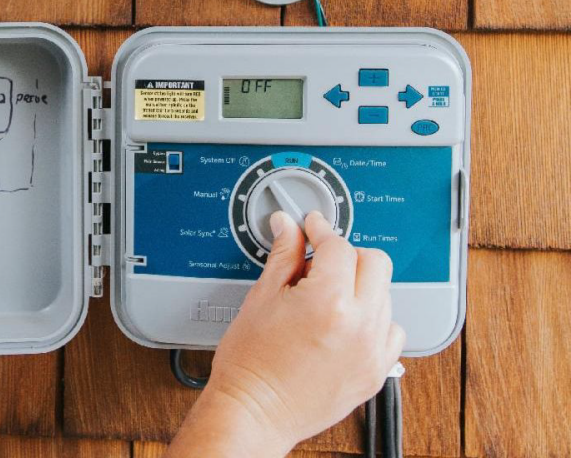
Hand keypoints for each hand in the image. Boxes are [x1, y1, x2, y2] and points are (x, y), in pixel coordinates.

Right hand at [167, 211, 403, 456]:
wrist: (255, 413)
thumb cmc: (250, 365)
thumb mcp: (261, 298)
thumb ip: (283, 256)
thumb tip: (288, 227)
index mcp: (328, 302)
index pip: (338, 246)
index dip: (320, 231)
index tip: (311, 228)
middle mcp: (359, 325)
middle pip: (375, 263)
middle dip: (347, 254)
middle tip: (321, 261)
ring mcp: (373, 351)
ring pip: (385, 295)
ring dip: (360, 287)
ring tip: (327, 298)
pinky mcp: (377, 372)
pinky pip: (391, 331)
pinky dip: (374, 320)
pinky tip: (346, 324)